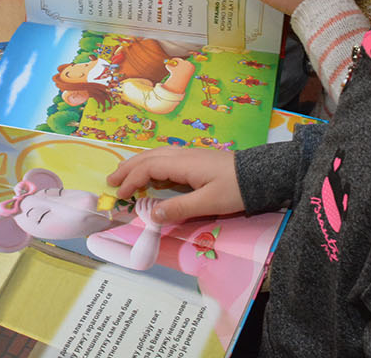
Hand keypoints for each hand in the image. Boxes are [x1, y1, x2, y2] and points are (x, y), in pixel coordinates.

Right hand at [107, 146, 242, 223]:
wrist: (259, 175)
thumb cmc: (235, 189)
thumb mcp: (208, 202)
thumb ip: (179, 208)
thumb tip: (152, 215)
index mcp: (183, 163)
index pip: (149, 167)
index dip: (131, 180)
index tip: (119, 195)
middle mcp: (183, 155)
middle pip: (149, 157)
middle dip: (128, 168)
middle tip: (111, 181)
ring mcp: (190, 155)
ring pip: (157, 155)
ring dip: (138, 164)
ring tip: (124, 175)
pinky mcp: (196, 160)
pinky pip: (166, 159)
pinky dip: (152, 165)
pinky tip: (151, 176)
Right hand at [133, 194, 162, 228]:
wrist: (153, 227)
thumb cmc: (147, 219)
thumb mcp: (141, 215)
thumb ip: (140, 208)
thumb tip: (138, 198)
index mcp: (139, 213)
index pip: (138, 204)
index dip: (139, 200)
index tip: (141, 198)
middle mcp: (143, 213)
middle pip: (144, 202)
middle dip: (146, 198)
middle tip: (148, 197)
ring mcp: (149, 213)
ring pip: (150, 202)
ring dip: (151, 199)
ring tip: (152, 199)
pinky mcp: (155, 212)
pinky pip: (155, 204)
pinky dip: (155, 201)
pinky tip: (156, 201)